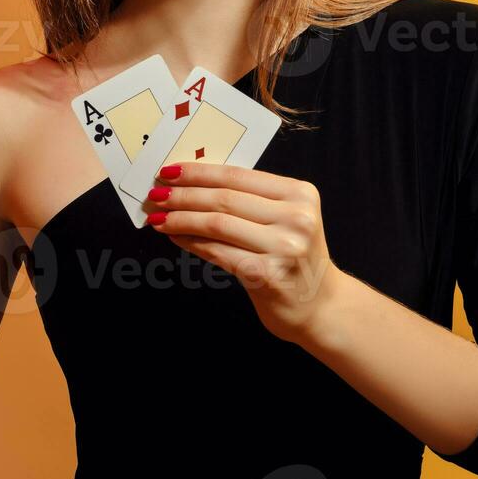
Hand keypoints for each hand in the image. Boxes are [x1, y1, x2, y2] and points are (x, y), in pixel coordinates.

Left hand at [146, 162, 341, 345]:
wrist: (321, 307)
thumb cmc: (294, 259)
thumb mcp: (285, 218)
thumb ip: (251, 200)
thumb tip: (193, 184)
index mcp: (300, 193)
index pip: (238, 176)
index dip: (200, 172)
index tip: (171, 171)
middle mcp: (296, 217)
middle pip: (225, 198)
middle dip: (184, 194)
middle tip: (156, 193)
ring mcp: (283, 246)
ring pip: (217, 223)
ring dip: (181, 218)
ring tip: (157, 216)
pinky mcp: (267, 274)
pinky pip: (218, 252)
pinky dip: (190, 242)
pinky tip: (174, 237)